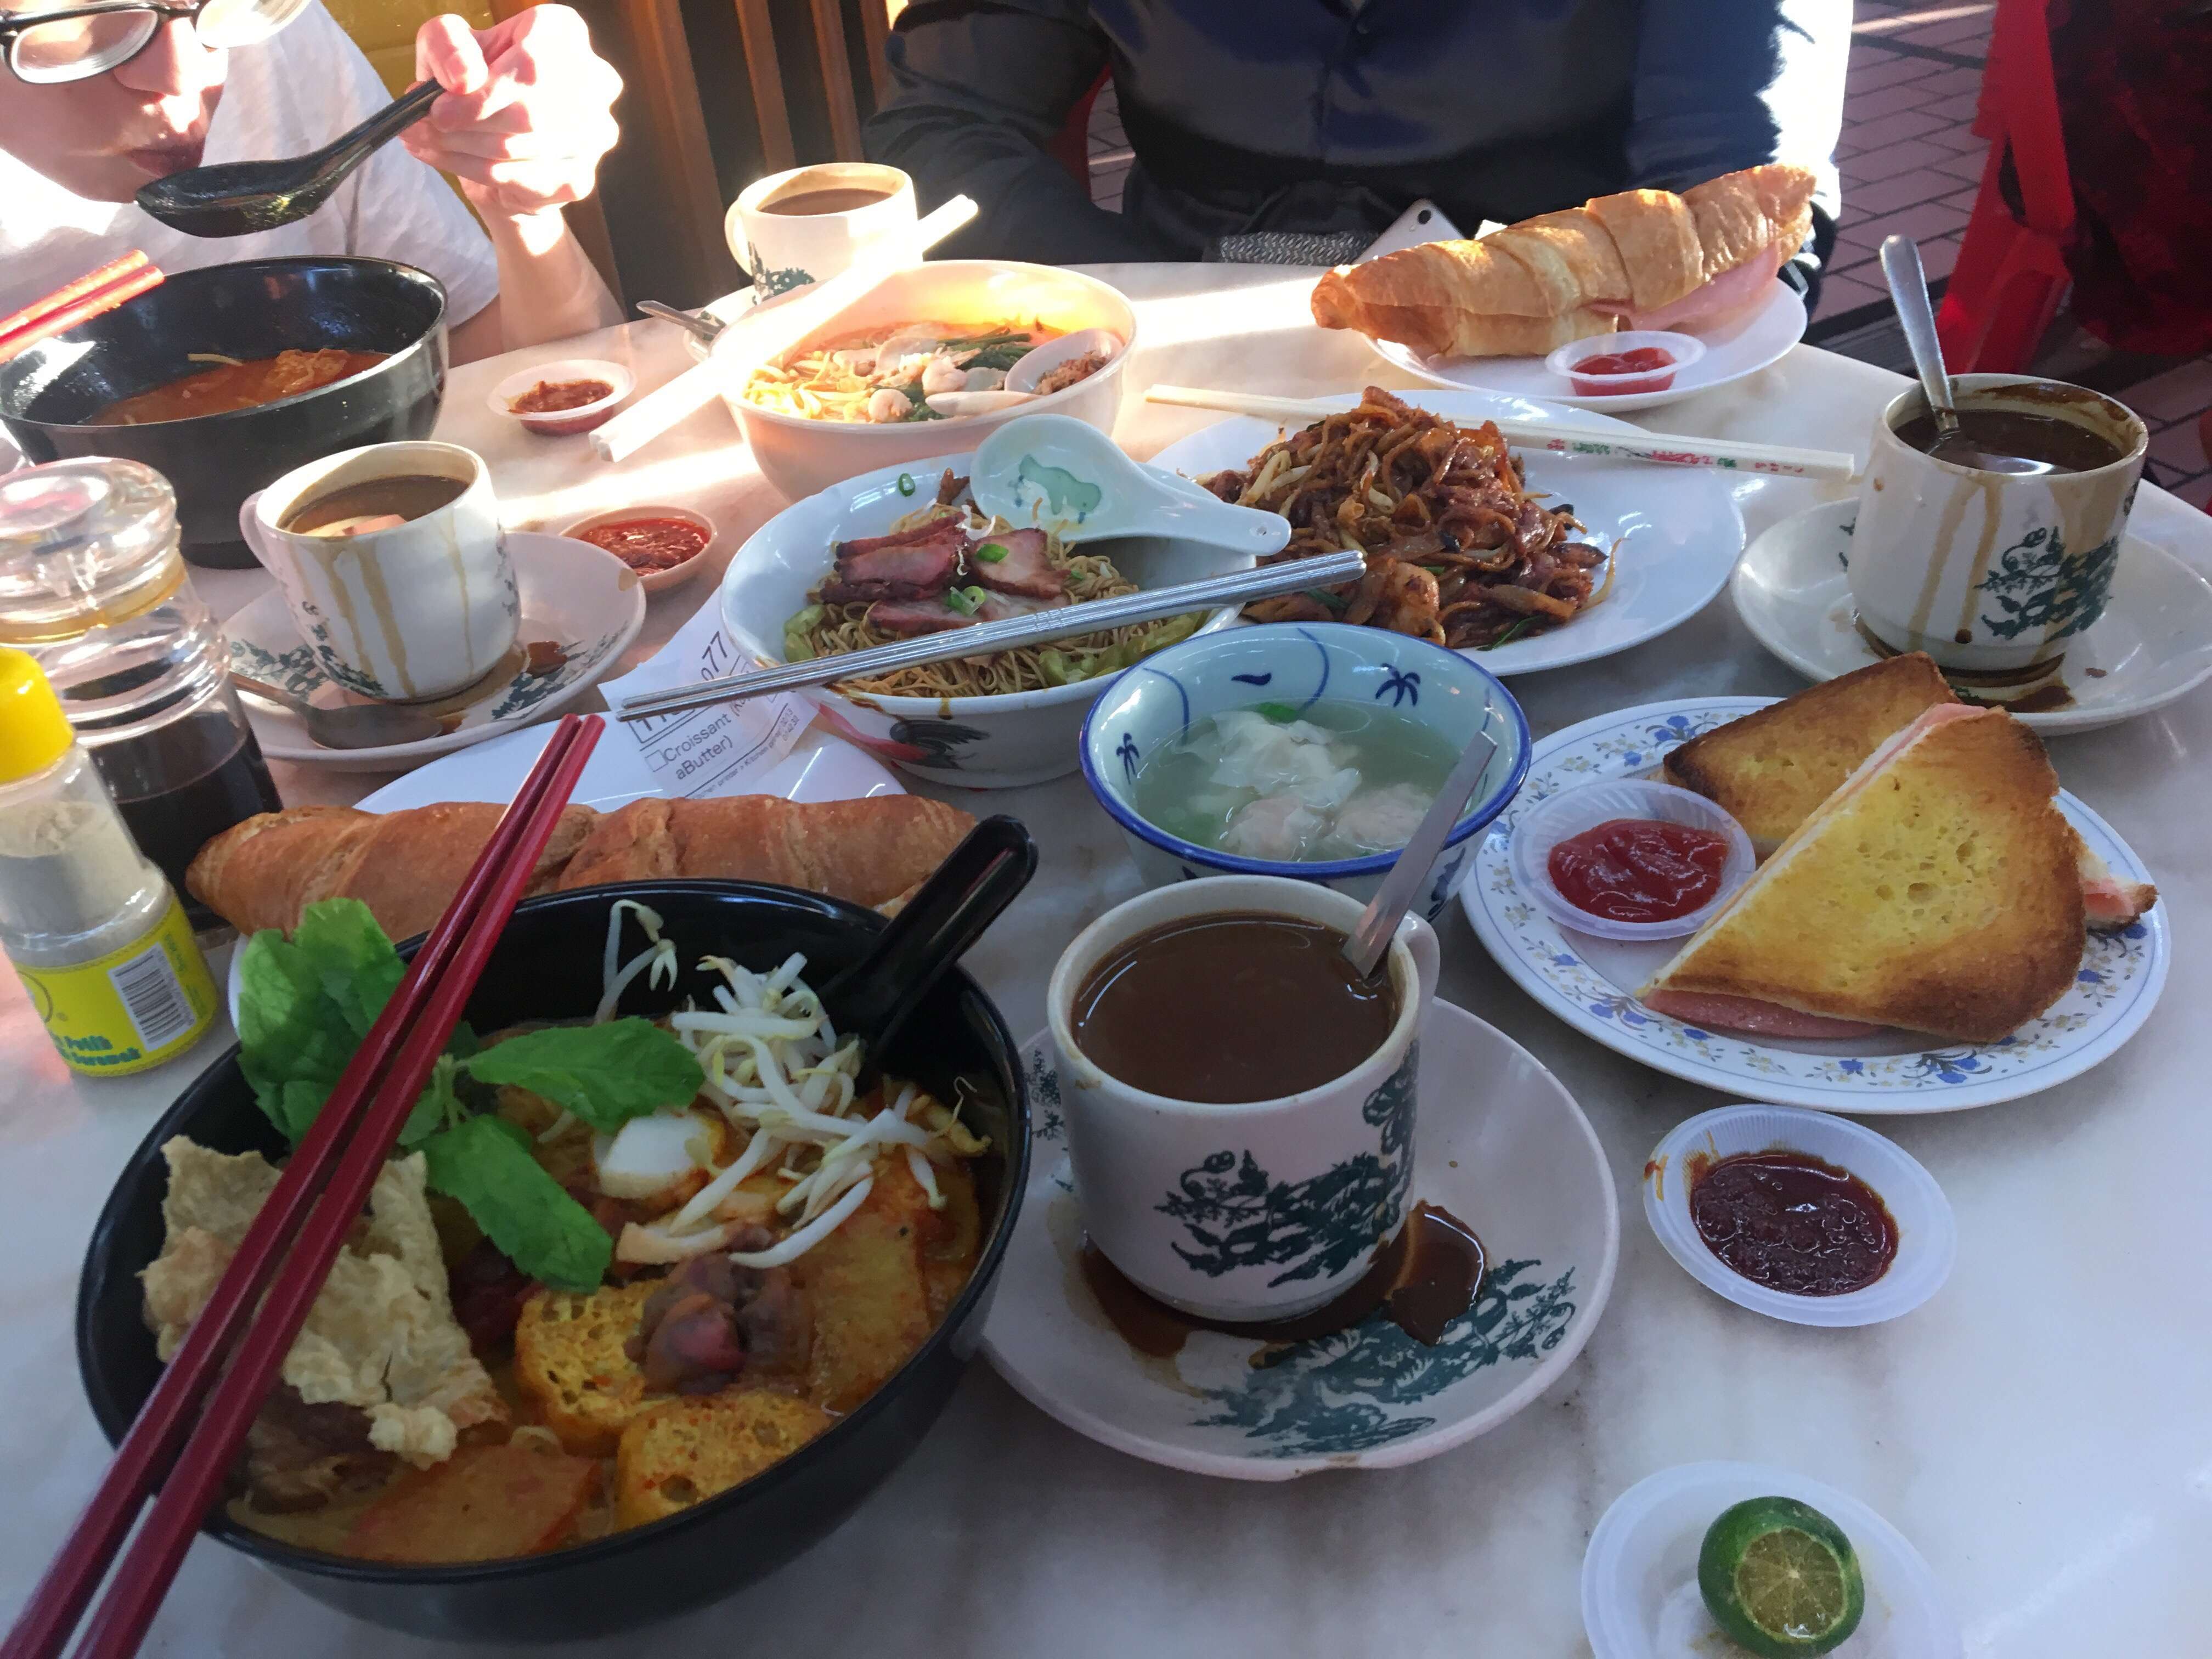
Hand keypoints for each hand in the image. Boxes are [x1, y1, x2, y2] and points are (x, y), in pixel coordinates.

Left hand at [401, 7, 621, 220]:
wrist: (500, 135)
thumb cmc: (475, 77)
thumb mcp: (448, 44)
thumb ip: (447, 44)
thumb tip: (464, 78)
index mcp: (564, 34)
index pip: (532, 68)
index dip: (483, 96)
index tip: (438, 111)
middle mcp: (594, 83)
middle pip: (527, 115)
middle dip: (465, 126)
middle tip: (418, 127)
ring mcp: (594, 136)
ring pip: (520, 149)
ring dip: (461, 149)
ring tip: (423, 140)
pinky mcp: (579, 178)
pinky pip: (522, 180)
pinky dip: (475, 173)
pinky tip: (446, 159)